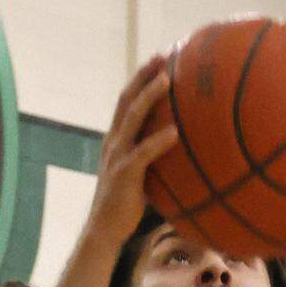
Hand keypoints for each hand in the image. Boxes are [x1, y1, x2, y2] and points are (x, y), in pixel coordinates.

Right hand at [84, 54, 177, 245]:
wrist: (104, 230)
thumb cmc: (126, 205)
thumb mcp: (140, 175)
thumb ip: (154, 159)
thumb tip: (181, 151)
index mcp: (116, 140)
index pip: (126, 102)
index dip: (140, 80)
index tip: (158, 61)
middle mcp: (114, 142)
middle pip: (126, 100)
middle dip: (143, 76)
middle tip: (162, 56)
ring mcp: (117, 156)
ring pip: (132, 118)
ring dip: (149, 97)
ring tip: (167, 80)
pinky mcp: (124, 174)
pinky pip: (143, 153)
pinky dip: (158, 141)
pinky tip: (175, 132)